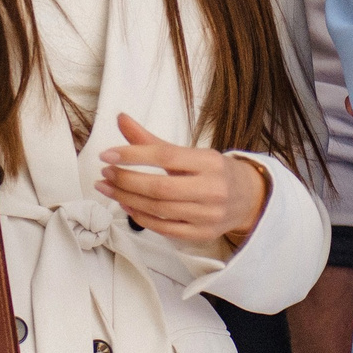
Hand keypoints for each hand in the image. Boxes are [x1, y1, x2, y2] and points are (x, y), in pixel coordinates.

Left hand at [94, 114, 268, 247]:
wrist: (248, 198)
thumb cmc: (212, 172)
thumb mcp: (188, 153)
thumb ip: (152, 140)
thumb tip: (121, 119)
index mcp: (208, 162)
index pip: (165, 156)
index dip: (133, 155)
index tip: (107, 155)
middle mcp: (211, 189)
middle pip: (160, 188)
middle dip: (126, 181)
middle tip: (105, 174)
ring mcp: (208, 215)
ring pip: (159, 209)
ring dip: (127, 199)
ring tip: (108, 188)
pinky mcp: (202, 234)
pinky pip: (165, 228)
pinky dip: (141, 217)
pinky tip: (126, 205)